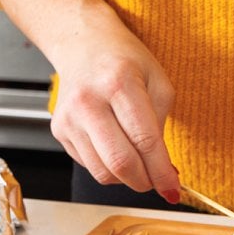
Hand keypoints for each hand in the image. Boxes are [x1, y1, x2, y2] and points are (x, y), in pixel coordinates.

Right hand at [46, 14, 180, 202]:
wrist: (82, 45)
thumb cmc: (124, 60)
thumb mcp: (158, 80)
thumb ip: (162, 124)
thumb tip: (164, 170)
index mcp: (118, 83)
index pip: (145, 141)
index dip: (162, 172)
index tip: (173, 189)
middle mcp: (88, 102)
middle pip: (120, 163)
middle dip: (145, 182)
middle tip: (158, 182)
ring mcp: (69, 118)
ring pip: (103, 172)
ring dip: (127, 178)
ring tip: (139, 163)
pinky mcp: (59, 131)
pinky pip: (90, 166)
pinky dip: (109, 167)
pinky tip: (116, 147)